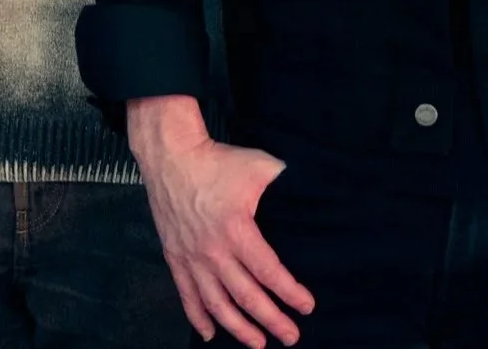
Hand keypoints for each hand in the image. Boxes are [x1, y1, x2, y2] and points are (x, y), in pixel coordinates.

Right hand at [129, 95, 313, 346]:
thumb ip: (286, 181)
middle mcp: (213, 250)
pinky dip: (198, 318)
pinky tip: (210, 334)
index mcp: (237, 230)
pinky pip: (186, 295)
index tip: (307, 307)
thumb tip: (316, 191)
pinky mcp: (175, 257)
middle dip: (271, 320)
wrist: (171, 156)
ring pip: (217, 304)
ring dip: (238, 328)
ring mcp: (191, 257)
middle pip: (246, 296)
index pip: (269, 272)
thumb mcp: (260, 166)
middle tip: (291, 337)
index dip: (290, 293)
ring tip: (258, 344)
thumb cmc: (218, 161)